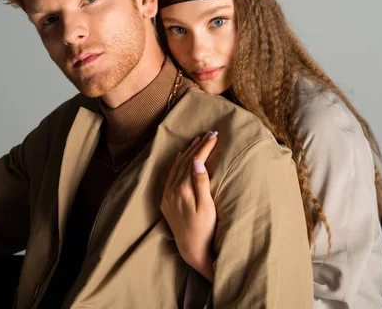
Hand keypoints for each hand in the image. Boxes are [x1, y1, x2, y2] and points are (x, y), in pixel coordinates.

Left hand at [161, 131, 218, 281]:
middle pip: (185, 161)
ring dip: (186, 152)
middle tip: (209, 134)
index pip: (195, 161)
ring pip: (176, 167)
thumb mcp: (207, 206)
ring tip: (197, 141)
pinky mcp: (166, 201)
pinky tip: (181, 157)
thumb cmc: (205, 229)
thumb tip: (198, 161)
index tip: (214, 135)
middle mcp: (172, 190)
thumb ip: (201, 183)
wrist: (192, 249)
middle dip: (197, 146)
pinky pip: (170, 176)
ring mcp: (168, 195)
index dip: (205, 147)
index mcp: (183, 189)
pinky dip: (176, 164)